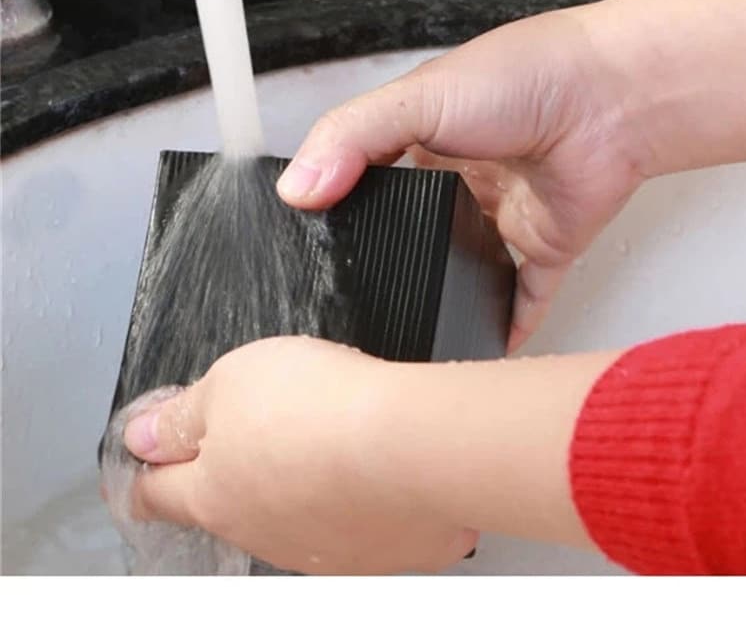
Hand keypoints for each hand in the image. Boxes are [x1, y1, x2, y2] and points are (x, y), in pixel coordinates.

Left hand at [123, 336, 477, 574]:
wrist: (412, 444)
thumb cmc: (323, 408)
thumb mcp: (232, 383)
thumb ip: (183, 415)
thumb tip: (144, 436)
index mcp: (216, 494)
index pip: (157, 494)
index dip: (146, 473)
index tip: (145, 461)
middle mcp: (262, 533)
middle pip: (229, 503)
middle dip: (234, 466)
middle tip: (260, 422)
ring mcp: (321, 550)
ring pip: (293, 515)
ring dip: (297, 482)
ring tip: (326, 435)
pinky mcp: (376, 552)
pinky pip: (354, 523)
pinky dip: (354, 498)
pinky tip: (371, 464)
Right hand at [276, 0, 745, 350]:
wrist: (610, 98)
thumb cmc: (524, 78)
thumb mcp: (417, 98)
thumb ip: (352, 138)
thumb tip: (298, 190)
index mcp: (423, 142)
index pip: (369, 183)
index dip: (343, 213)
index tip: (315, 251)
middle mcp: (461, 183)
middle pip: (415, 232)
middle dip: (392, 261)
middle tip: (357, 301)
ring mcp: (501, 218)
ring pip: (465, 269)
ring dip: (444, 296)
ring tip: (406, 330)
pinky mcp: (544, 246)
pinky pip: (522, 295)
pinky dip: (506, 322)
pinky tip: (481, 346)